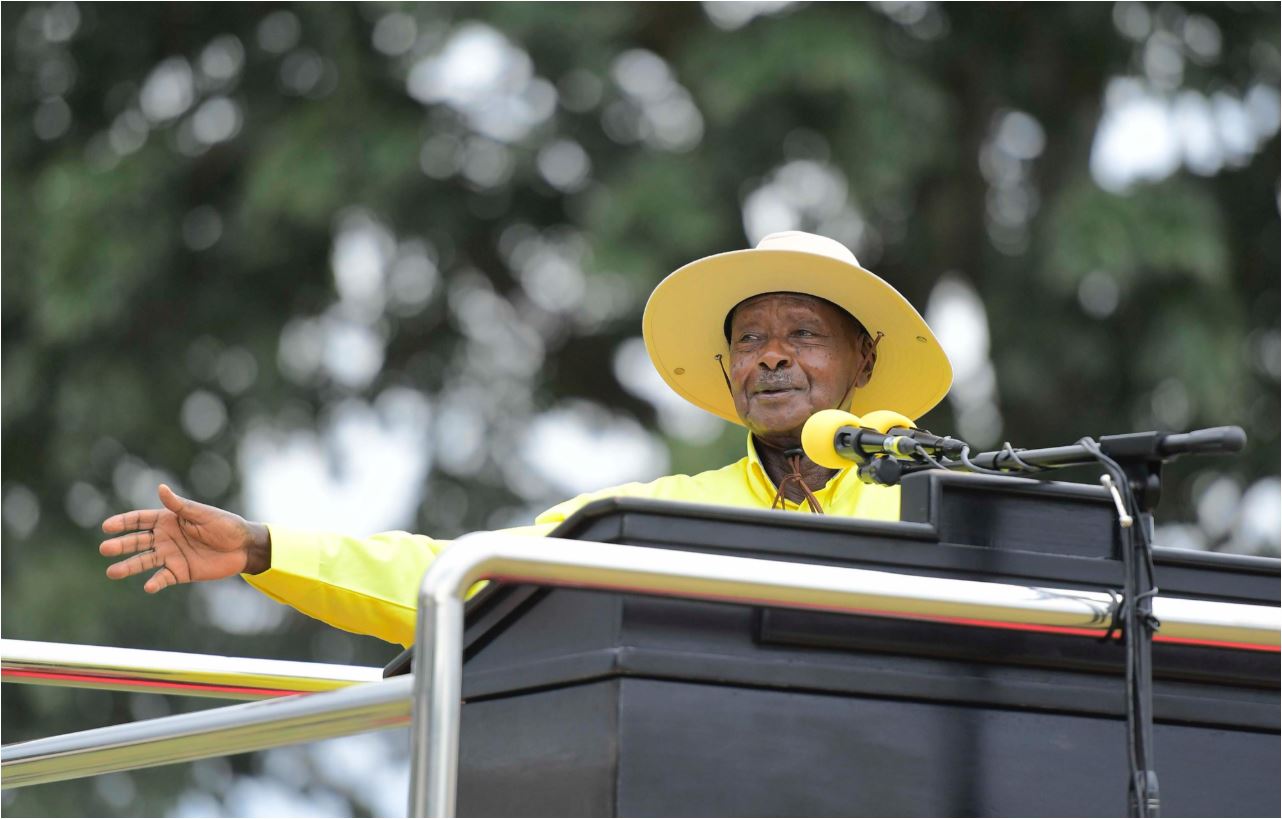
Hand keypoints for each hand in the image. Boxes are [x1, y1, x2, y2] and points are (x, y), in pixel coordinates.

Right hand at [99, 484, 270, 592]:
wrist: (243, 547)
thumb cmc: (225, 525)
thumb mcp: (202, 514)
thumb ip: (180, 506)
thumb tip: (160, 488)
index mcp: (168, 520)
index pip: (140, 520)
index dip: (123, 523)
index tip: (106, 527)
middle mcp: (165, 538)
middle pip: (137, 541)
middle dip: (120, 545)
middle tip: (105, 549)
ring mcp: (171, 555)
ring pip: (144, 561)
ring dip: (129, 566)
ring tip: (112, 572)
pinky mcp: (180, 571)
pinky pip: (163, 577)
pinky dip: (156, 582)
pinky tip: (148, 587)